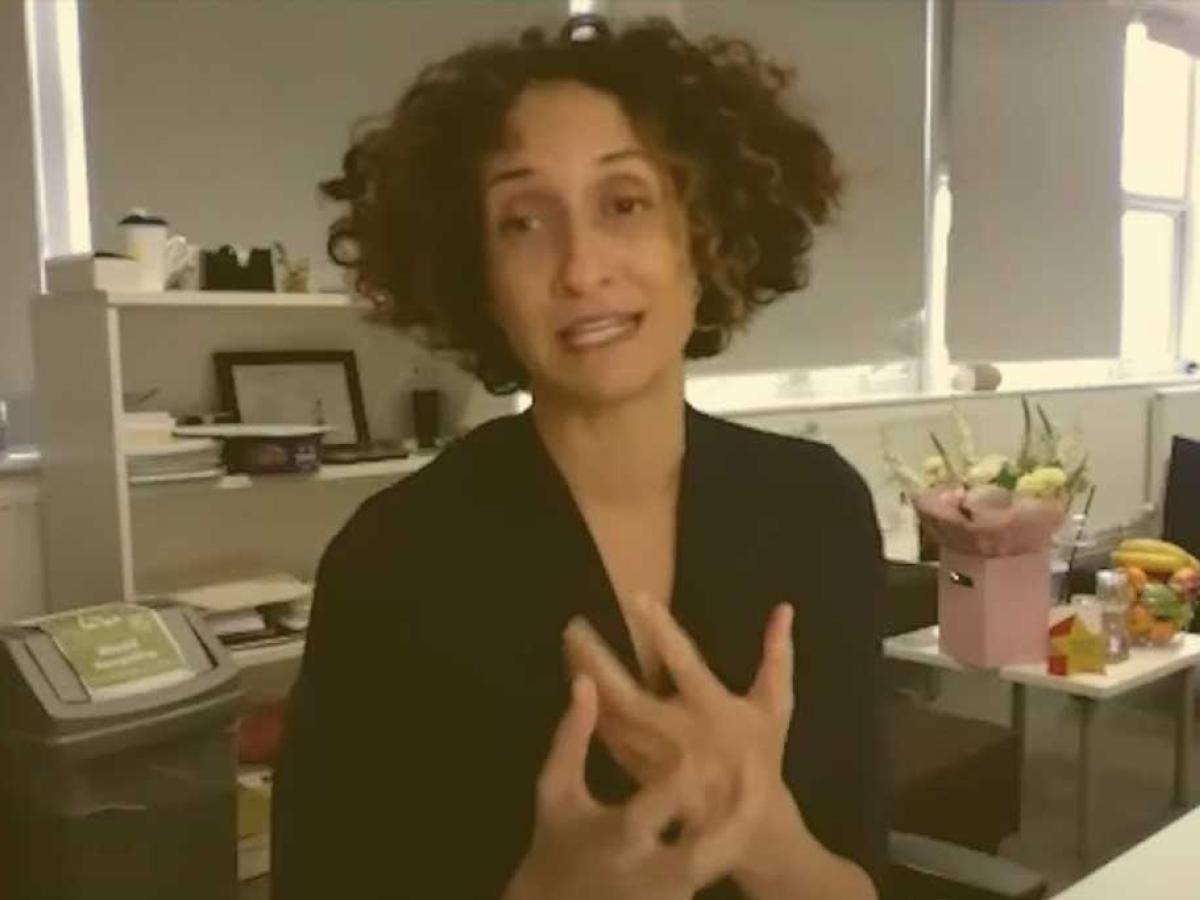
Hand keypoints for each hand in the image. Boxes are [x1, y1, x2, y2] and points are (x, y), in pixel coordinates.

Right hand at [503, 675, 744, 899]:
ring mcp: (670, 891)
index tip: (699, 750)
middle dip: (732, 816)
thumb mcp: (555, 789)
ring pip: (716, 863)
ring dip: (740, 825)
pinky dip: (733, 838)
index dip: (678, 782)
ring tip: (763, 783)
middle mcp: (649, 871)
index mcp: (617, 839)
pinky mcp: (681, 897)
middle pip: (700, 853)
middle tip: (758, 771)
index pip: (652, 810)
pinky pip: (715, 867)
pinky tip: (749, 806)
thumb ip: (571, 738)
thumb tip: (584, 682)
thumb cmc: (559, 839)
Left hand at [563, 598, 806, 886]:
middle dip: (597, 661)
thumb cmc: (761, 756)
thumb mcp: (776, 707)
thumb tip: (783, 608)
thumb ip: (777, 657)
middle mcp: (679, 733)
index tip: (636, 598)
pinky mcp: (636, 771)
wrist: (746, 825)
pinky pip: (606, 735)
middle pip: (628, 694)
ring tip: (568, 644)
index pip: (684, 663)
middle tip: (574, 626)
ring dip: (585, 679)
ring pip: (610, 715)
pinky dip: (587, 707)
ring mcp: (653, 757)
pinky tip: (573, 680)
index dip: (661, 631)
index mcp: (714, 711)